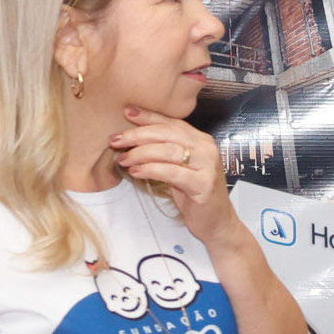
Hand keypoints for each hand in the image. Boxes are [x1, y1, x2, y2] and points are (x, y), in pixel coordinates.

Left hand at [111, 105, 230, 242]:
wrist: (217, 222)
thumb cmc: (194, 194)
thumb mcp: (178, 167)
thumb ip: (164, 151)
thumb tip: (131, 139)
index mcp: (201, 141)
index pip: (172, 123)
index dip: (148, 116)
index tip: (127, 112)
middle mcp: (207, 149)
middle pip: (168, 134)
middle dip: (138, 135)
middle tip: (116, 140)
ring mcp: (207, 166)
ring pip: (168, 151)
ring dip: (141, 154)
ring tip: (123, 159)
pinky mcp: (204, 185)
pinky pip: (172, 172)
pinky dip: (151, 170)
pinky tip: (136, 171)